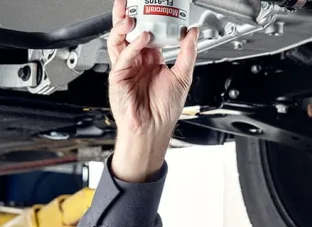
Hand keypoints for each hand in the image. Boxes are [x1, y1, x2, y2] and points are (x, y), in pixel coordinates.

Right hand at [107, 0, 199, 181]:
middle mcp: (136, 62)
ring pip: (119, 41)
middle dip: (127, 16)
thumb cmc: (164, 110)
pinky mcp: (118, 78)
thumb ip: (188, 52)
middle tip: (130, 2)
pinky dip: (132, 47)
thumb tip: (193, 32)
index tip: (155, 8)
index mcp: (150, 60)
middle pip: (128, 33)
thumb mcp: (183, 76)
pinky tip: (142, 40)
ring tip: (132, 17)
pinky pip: (123, 57)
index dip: (149, 20)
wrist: (153, 129)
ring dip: (123, 27)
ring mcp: (125, 69)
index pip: (147, 33)